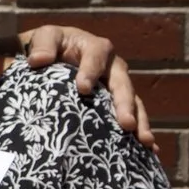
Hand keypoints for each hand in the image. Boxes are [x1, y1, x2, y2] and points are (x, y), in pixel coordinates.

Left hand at [14, 24, 154, 146]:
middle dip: (125, 104)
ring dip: (140, 121)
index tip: (83, 89)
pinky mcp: (117, 103)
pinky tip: (149, 151)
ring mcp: (117, 87)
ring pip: (133, 102)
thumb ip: (43, 45)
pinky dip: (140, 132)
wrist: (54, 56)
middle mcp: (112, 67)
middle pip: (122, 83)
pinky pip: (133, 117)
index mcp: (95, 48)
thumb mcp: (45, 37)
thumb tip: (38, 59)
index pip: (96, 56)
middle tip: (126, 123)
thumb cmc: (50, 46)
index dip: (91, 70)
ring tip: (144, 141)